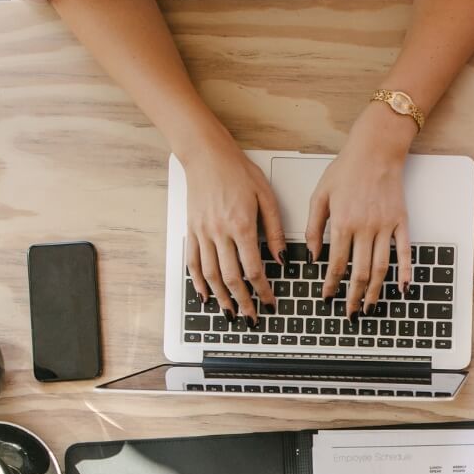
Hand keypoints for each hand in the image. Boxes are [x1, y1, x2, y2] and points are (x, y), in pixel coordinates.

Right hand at [182, 133, 286, 319]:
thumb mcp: (266, 197)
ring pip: (211, 275)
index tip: (270, 301)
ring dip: (222, 298)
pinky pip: (193, 262)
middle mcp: (219, 232)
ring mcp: (202, 233)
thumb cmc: (238, 171)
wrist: (206, 155)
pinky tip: (205, 295)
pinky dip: (198, 282)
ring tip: (231, 313)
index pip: (254, 269)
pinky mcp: (192, 230)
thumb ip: (275, 230)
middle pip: (232, 278)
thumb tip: (281, 258)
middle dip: (243, 302)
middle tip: (251, 317)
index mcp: (242, 225)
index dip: (263, 290)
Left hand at [307, 110, 414, 313]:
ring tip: (370, 307)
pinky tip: (403, 288)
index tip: (327, 296)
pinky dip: (406, 272)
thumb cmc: (346, 169)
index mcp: (343, 223)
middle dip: (353, 296)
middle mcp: (365, 229)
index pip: (336, 263)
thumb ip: (313, 227)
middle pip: (360, 272)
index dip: (331, 284)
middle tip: (349, 313)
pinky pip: (404, 252)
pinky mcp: (401, 222)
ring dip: (375, 291)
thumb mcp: (320, 195)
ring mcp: (386, 227)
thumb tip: (313, 254)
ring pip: (382, 267)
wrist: (376, 150)